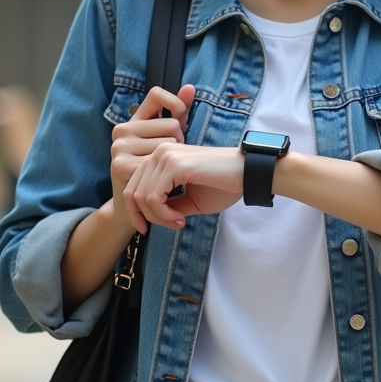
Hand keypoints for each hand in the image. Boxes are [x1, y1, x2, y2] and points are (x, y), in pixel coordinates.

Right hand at [109, 84, 196, 231]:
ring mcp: (120, 148)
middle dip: (181, 143)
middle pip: (172, 124)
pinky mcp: (122, 167)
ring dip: (177, 163)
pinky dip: (170, 178)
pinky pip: (159, 163)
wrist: (131, 213)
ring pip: (170, 144)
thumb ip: (177, 113)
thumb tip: (190, 87)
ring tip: (168, 176)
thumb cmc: (155, 174)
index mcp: (132, 121)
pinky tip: (166, 189)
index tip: (183, 122)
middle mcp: (122, 131)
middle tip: (173, 162)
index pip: (157, 94)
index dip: (175, 104)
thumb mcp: (165, 141)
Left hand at [125, 144, 244, 231]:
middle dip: (147, 217)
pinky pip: (154, 197)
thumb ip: (166, 206)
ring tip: (179, 222)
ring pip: (142, 196)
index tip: (148, 229)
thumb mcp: (188, 200)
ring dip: (158, 217)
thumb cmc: (223, 185)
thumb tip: (148, 218)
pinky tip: (180, 219)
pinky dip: (163, 214)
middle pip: (133, 192)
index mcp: (161, 158)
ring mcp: (166, 156)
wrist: (248, 174)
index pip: (133, 186)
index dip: (136, 212)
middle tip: (172, 226)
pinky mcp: (174, 165)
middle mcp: (159, 153)